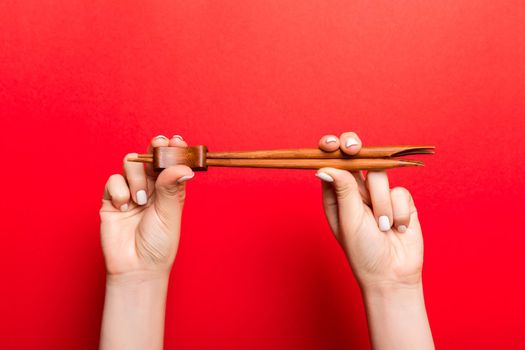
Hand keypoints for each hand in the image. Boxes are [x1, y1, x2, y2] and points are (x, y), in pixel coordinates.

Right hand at [100, 135, 193, 280]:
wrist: (136, 267)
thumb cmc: (159, 244)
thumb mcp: (169, 215)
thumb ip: (171, 189)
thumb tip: (183, 167)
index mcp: (170, 190)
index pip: (172, 163)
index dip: (174, 150)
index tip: (177, 140)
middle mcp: (152, 188)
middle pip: (151, 158)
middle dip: (154, 148)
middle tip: (159, 143)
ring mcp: (131, 191)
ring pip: (131, 165)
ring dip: (137, 178)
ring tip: (140, 199)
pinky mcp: (112, 199)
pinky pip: (113, 180)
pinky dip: (119, 190)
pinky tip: (125, 207)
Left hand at [316, 132, 423, 291]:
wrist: (393, 274)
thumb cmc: (363, 252)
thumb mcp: (349, 220)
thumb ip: (343, 190)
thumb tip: (325, 165)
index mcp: (335, 195)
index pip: (331, 163)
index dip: (331, 149)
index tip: (332, 144)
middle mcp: (355, 190)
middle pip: (356, 157)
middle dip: (356, 149)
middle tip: (353, 147)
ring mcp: (378, 194)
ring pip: (379, 175)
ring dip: (381, 202)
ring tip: (382, 226)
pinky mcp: (400, 200)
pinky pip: (400, 191)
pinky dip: (398, 211)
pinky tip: (397, 229)